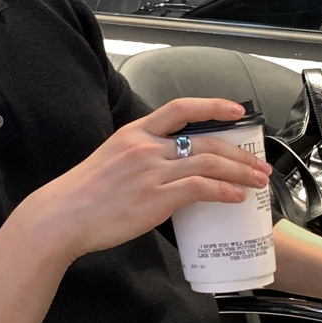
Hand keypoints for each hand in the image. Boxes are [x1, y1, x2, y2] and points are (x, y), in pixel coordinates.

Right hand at [17, 97, 272, 265]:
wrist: (63, 216)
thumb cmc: (83, 195)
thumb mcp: (110, 160)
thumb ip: (139, 157)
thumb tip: (167, 168)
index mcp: (134, 132)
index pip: (180, 108)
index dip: (213, 106)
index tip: (236, 111)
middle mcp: (146, 146)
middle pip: (205, 140)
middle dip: (238, 152)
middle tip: (259, 163)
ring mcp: (152, 171)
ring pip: (209, 164)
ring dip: (240, 172)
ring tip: (257, 181)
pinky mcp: (156, 197)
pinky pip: (201, 188)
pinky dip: (224, 191)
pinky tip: (236, 197)